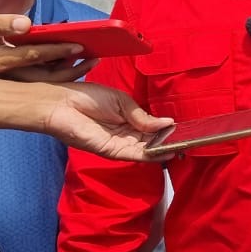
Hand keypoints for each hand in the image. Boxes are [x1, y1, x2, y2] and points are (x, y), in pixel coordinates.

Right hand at [0, 8, 97, 81]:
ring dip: (67, 70)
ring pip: (45, 77)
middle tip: (95, 58)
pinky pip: (39, 74)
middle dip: (72, 69)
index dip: (58, 50)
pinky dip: (56, 68)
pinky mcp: (12, 72)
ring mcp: (10, 74)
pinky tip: (71, 59)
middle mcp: (8, 71)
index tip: (79, 45)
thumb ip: (2, 23)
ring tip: (89, 60)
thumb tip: (27, 25)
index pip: (36, 56)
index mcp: (1, 60)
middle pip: (46, 75)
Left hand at [44, 81, 173, 161]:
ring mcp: (118, 145)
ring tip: (181, 146)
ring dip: (162, 149)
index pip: (151, 129)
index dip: (166, 130)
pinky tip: (165, 151)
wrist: (62, 102)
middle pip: (150, 142)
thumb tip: (167, 123)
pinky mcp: (111, 151)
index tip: (183, 130)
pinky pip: (134, 155)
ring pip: (145, 150)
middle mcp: (124, 136)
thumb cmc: (87, 96)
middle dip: (168, 142)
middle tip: (188, 141)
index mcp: (127, 121)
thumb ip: (143, 116)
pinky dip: (150, 155)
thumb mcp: (122, 101)